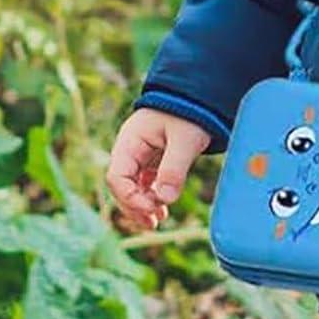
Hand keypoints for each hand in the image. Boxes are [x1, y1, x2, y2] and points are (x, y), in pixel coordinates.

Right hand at [105, 108, 211, 229]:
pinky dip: (151, 196)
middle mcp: (130, 149)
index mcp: (130, 141)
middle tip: (152, 223)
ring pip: (132, 186)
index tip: (151, 209)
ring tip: (156, 221)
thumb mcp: (185, 139)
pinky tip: (162, 210)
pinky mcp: (152, 159)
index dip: (130, 197)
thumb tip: (164, 200)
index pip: (117, 176)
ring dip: (142, 205)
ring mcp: (140, 154)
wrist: (200, 95)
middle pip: (121, 186)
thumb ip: (174, 168)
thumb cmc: (191, 112)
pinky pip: (145, 182)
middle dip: (134, 206)